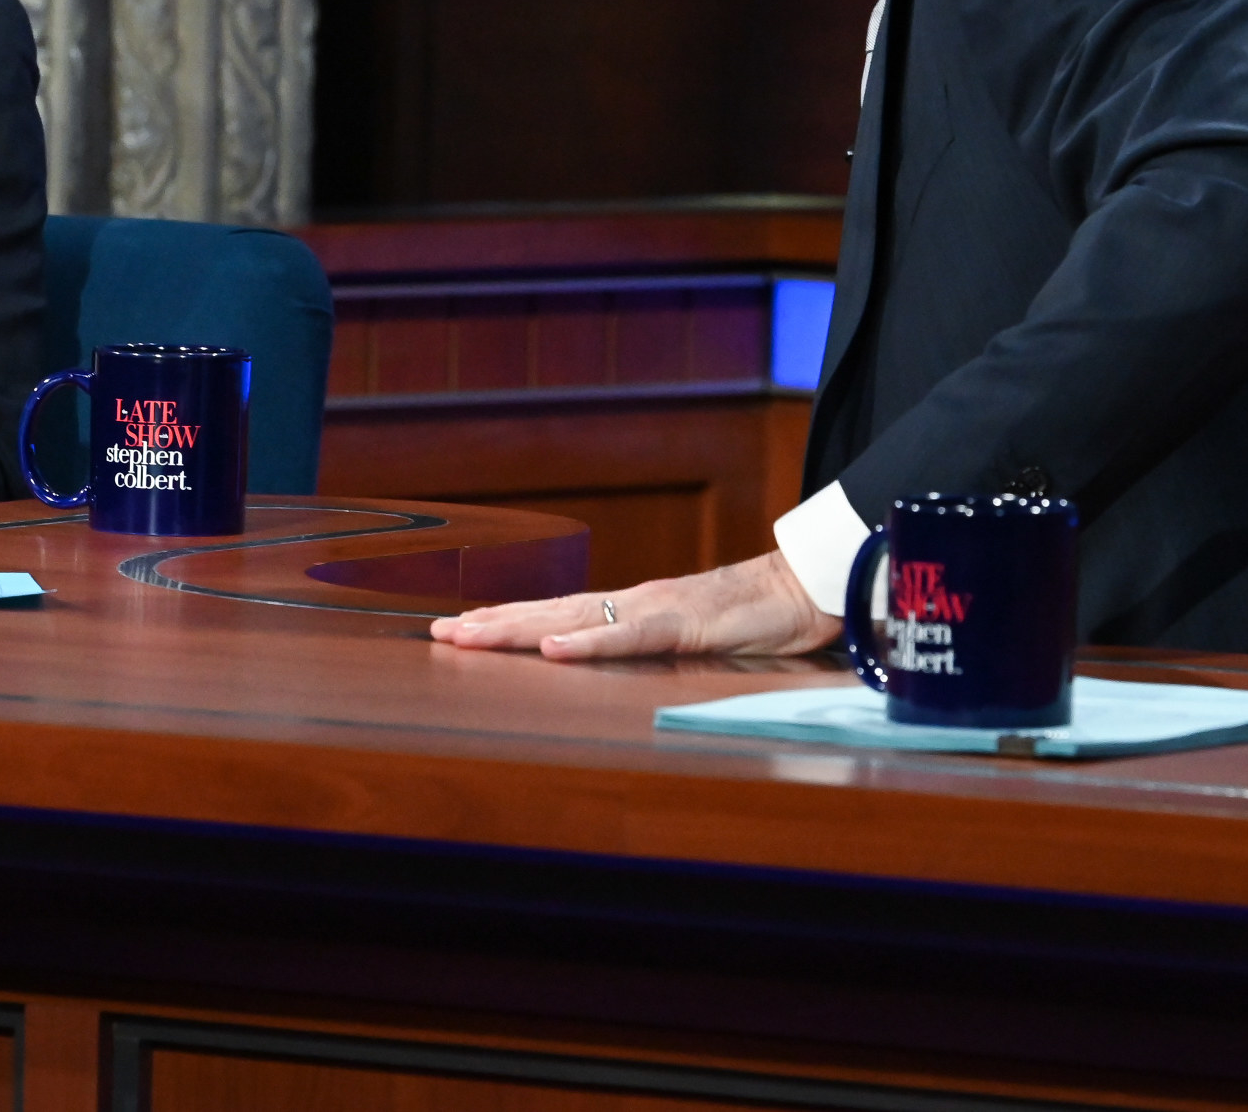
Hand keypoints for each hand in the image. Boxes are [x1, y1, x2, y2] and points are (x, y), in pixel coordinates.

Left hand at [429, 549, 841, 661]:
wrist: (808, 587)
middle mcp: (634, 603)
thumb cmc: (755, 616)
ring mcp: (657, 610)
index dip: (509, 619)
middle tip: (438, 633)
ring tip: (470, 635)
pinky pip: (629, 637)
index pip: (558, 613)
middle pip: (552, 612)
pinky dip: (588, 643)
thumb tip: (614, 660)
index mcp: (634, 609)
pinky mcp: (685, 626)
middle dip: (493, 623)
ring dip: (519, 628)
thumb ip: (656, 646)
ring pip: (575, 619)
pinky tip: (553, 649)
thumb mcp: (694, 639)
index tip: (460, 628)